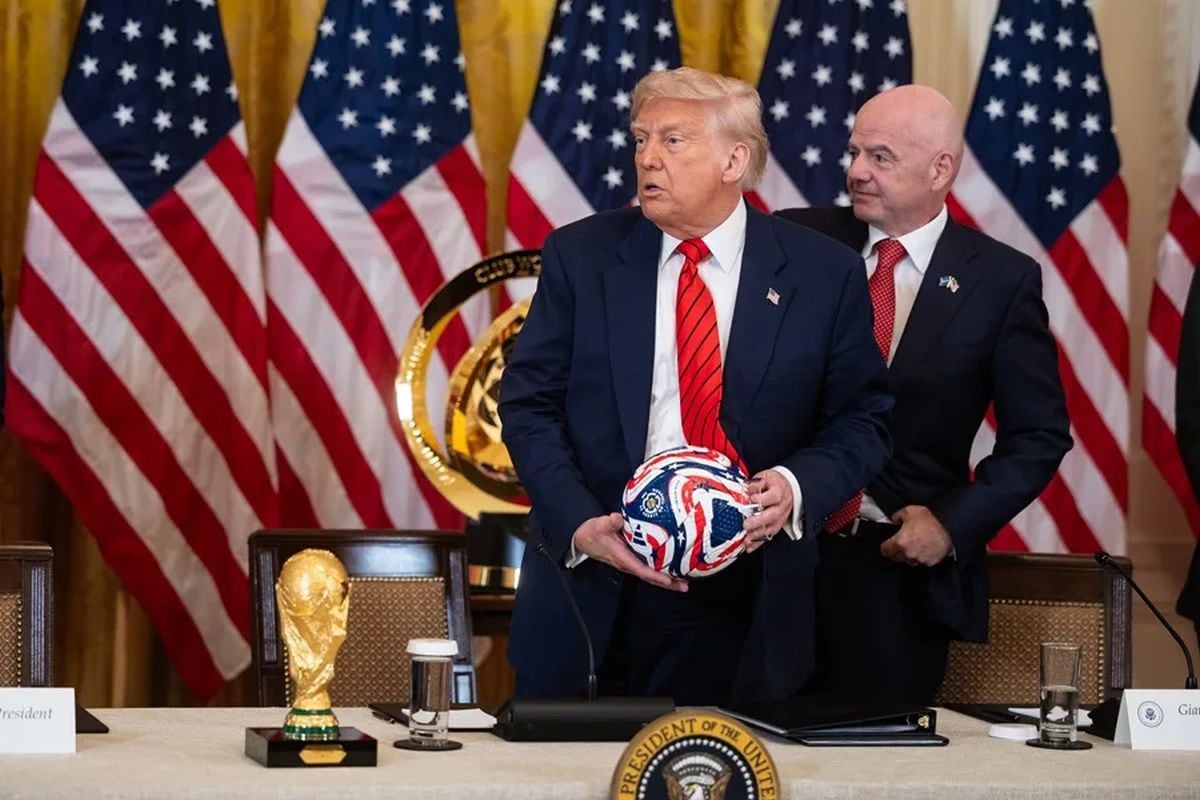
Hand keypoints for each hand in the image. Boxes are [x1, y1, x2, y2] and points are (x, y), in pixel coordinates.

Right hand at [572, 512, 687, 591]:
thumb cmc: (593, 533)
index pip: (641, 570)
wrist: (584, 539)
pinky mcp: (633, 559)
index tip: (669, 580)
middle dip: (668, 583)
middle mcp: (629, 564)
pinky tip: (673, 567)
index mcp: (623, 558)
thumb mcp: (599, 525)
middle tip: (685, 586)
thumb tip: (618, 517)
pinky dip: (662, 570)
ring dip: (668, 579)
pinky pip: (649, 568)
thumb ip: (609, 522)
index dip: (655, 576)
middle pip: (651, 577)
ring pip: (651, 574)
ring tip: (684, 581)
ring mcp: (632, 563)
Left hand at [742, 470, 793, 553]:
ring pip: (771, 528)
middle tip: (746, 524)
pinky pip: (768, 535)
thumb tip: (746, 489)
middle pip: (773, 515)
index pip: (774, 496)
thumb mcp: (765, 477)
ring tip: (746, 538)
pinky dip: (758, 542)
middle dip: (758, 521)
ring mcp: (781, 517)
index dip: (763, 499)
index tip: (752, 499)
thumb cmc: (774, 482)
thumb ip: (755, 483)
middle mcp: (782, 506)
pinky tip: (750, 546)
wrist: (788, 487)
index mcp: (779, 491)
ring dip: (758, 535)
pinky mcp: (777, 525)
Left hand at [880, 505, 952, 566]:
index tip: (887, 544)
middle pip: (896, 558)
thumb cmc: (930, 519)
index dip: (885, 547)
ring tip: (915, 545)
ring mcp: (920, 559)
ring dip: (909, 555)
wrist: (950, 527)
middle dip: (897, 552)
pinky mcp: (930, 562)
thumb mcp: (909, 511)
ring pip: (909, 560)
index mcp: (900, 542)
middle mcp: (908, 553)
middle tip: (902, 543)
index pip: (885, 551)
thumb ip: (897, 516)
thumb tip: (893, 520)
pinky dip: (922, 557)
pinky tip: (925, 548)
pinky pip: (922, 562)